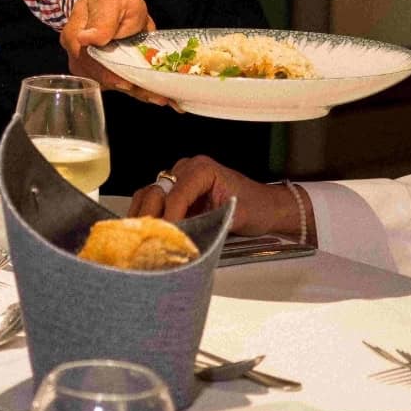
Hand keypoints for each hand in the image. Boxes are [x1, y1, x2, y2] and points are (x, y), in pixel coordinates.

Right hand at [60, 0, 168, 103]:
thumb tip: (85, 39)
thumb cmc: (115, 1)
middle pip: (100, 77)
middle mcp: (78, 55)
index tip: (126, 83)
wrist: (117, 8)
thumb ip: (103, 19)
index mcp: (74, 35)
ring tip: (162, 97)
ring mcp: (89, 68)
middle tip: (155, 96)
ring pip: (113, 85)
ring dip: (137, 92)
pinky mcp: (103, 75)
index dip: (105, 73)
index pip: (86, 58)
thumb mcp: (113, 2)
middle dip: (128, 87)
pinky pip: (121, 84)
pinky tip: (158, 95)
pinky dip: (139, 91)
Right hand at [125, 156, 300, 236]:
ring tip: (143, 239)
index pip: (176, 194)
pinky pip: (156, 203)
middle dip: (151, 217)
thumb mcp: (239, 216)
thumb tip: (188, 238)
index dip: (170, 218)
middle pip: (156, 192)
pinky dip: (150, 218)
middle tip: (149, 241)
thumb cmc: (257, 207)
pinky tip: (149, 235)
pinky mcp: (178, 194)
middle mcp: (186, 169)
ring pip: (150, 195)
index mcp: (202, 169)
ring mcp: (180, 181)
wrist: (268, 207)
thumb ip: (213, 224)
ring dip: (144, 217)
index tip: (167, 237)